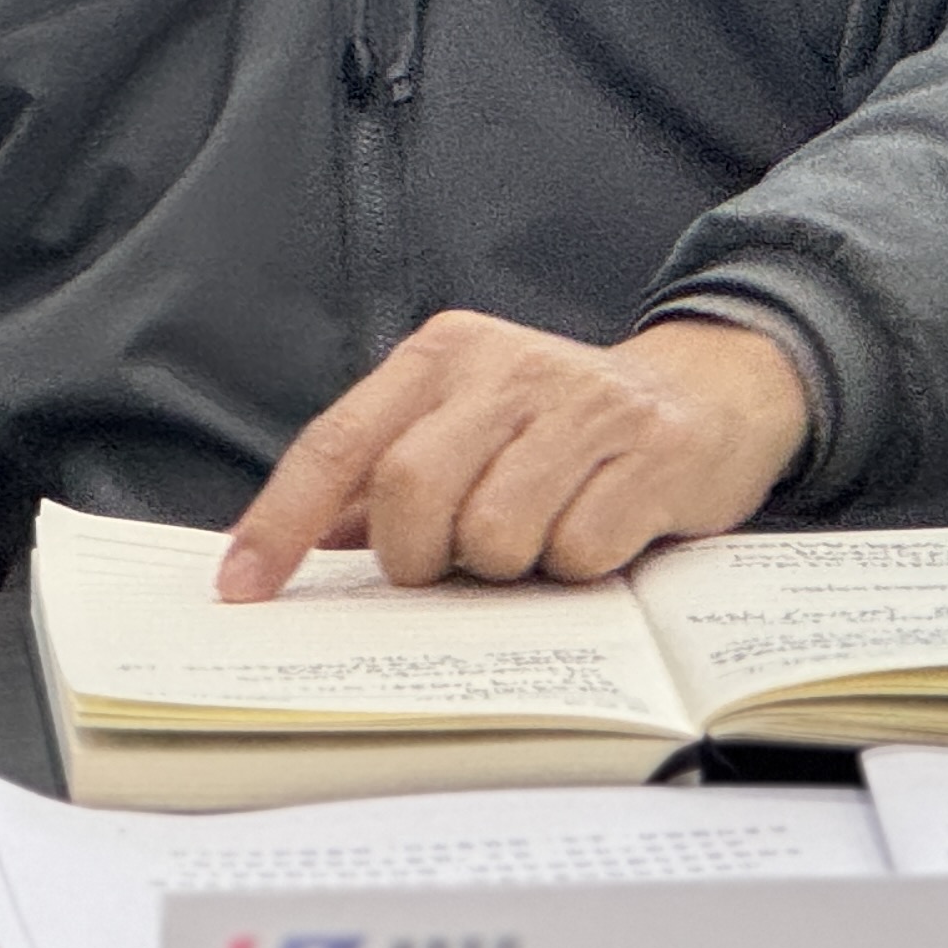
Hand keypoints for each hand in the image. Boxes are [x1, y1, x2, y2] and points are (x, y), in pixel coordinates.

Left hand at [217, 312, 808, 600]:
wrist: (705, 394)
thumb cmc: (558, 431)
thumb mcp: (463, 428)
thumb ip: (379, 480)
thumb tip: (284, 551)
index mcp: (442, 356)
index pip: (338, 444)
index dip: (281, 522)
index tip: (242, 591)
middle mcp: (507, 367)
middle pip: (411, 492)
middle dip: (421, 556)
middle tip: (454, 564)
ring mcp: (584, 405)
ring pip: (494, 532)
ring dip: (508, 566)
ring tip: (538, 537)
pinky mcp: (652, 451)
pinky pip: (578, 550)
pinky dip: (577, 566)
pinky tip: (597, 532)